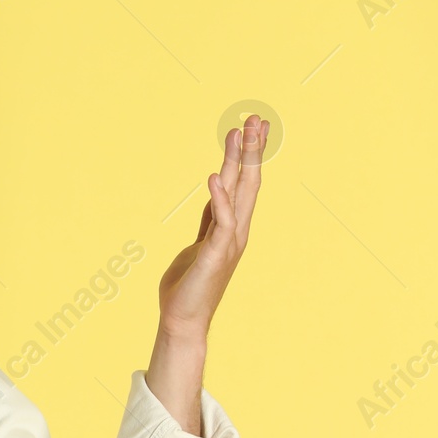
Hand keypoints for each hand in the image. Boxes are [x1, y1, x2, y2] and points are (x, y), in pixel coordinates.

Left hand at [157, 115, 265, 338]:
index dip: (247, 155)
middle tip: (256, 118)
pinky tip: (215, 176)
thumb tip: (216, 194)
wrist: (182, 319)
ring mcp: (229, 242)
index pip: (242, 184)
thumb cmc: (187, 285)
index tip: (251, 127)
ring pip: (240, 194)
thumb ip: (210, 220)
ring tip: (241, 132)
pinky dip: (219, 198)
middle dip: (251, 149)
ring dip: (241, 162)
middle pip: (247, 181)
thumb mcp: (199, 243)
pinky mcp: (215, 254)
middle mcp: (235, 230)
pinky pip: (221, 221)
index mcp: (230, 227)